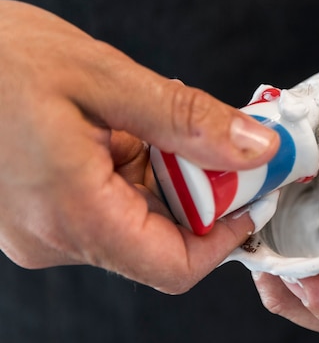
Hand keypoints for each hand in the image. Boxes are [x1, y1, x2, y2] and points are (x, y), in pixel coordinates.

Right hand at [0, 0, 278, 293]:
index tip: (249, 190)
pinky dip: (136, 173)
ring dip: (167, 177)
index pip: (175, 265)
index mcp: (73, 213)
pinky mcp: (40, 211)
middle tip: (210, 139)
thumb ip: (186, 119)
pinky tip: (129, 133)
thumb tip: (255, 149)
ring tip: (157, 126)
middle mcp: (55, 235)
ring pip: (138, 221)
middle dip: (200, 193)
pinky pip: (109, 206)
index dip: (226, 234)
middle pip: (162, 240)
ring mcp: (44, 226)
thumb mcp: (102, 77)